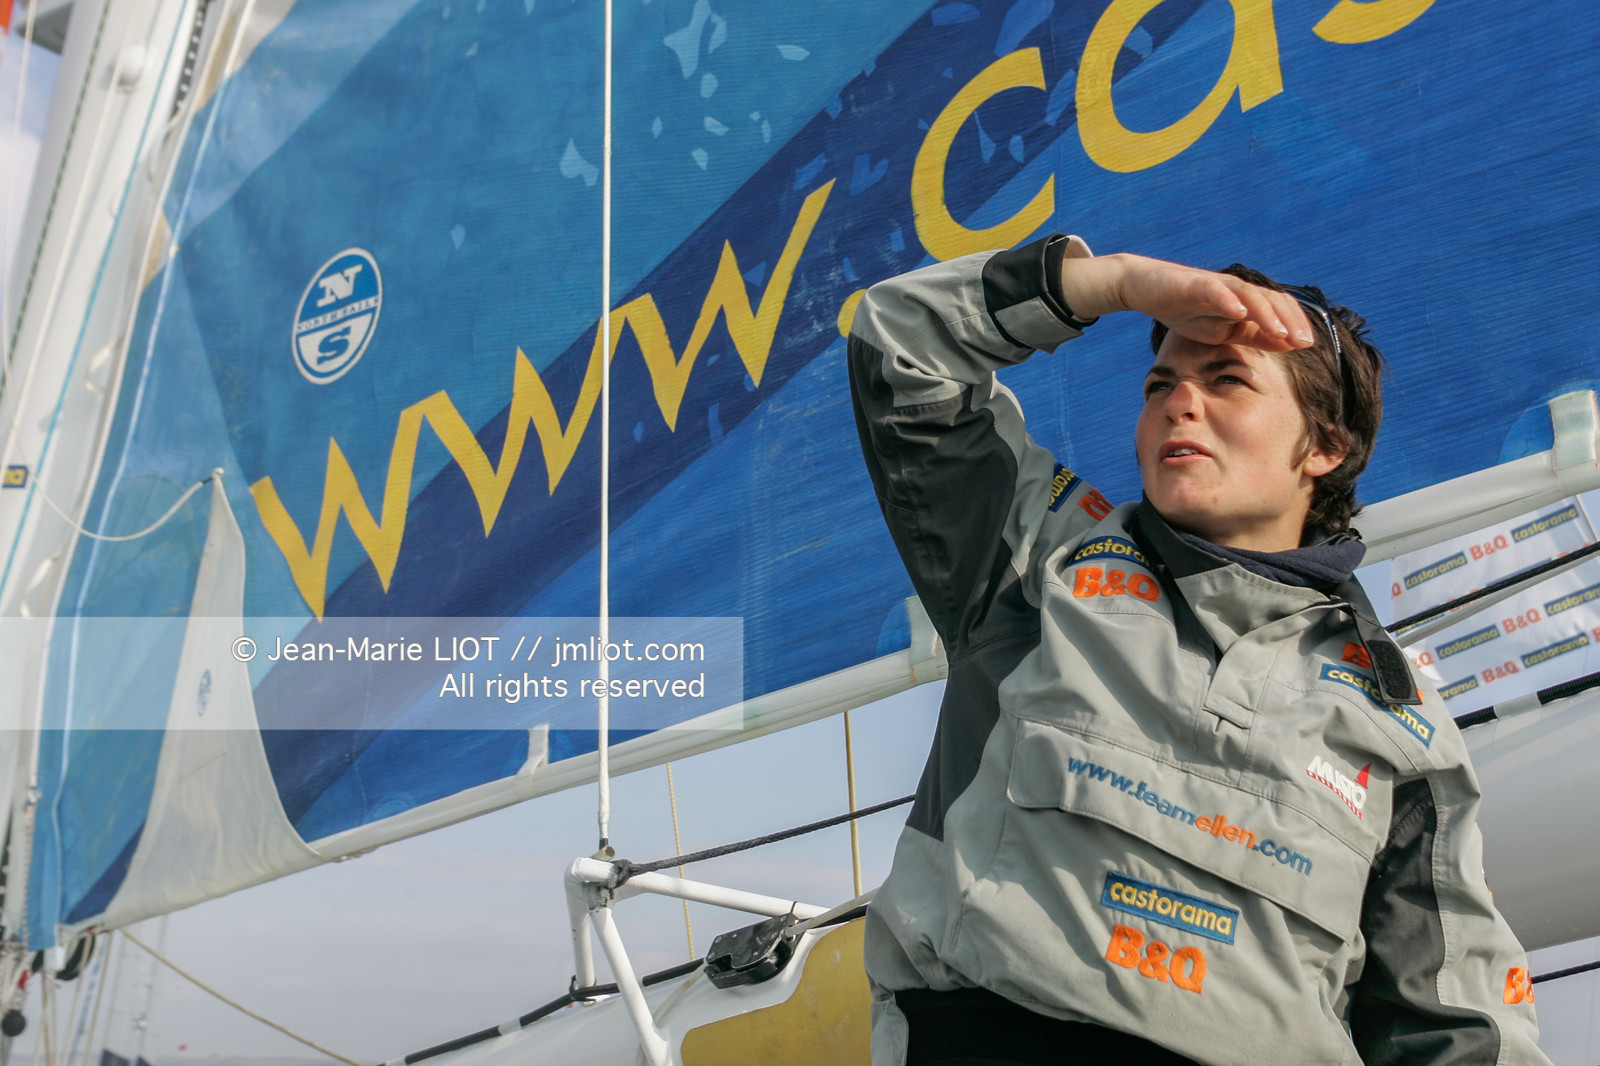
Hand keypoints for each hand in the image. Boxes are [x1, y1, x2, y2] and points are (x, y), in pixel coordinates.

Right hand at [1059, 253, 1313, 350]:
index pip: (1279, 309)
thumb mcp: (1222, 332)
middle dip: (1290, 320)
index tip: (1308, 345)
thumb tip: (1288, 343)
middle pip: (1272, 299)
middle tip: (1304, 342)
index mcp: (1246, 302)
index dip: (1296, 324)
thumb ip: (1254, 336)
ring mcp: (1217, 285)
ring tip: (1281, 332)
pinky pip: (1215, 290)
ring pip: (1250, 295)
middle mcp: (1237, 290)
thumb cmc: (1185, 311)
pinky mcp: (1194, 284)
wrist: (1145, 289)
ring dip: (1267, 313)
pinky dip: (1228, 301)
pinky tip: (1238, 313)